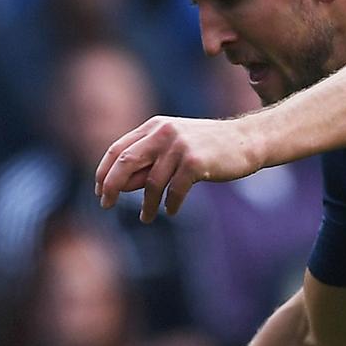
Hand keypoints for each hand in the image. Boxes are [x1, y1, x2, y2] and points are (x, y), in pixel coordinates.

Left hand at [96, 115, 261, 221]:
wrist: (246, 141)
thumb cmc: (207, 148)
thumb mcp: (173, 149)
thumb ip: (148, 163)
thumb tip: (119, 186)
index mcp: (154, 127)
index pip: (118, 149)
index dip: (104, 171)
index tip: (99, 191)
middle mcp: (163, 132)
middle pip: (126, 162)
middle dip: (111, 186)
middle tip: (105, 205)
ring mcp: (180, 146)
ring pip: (152, 182)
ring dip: (147, 205)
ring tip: (146, 218)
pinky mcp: (195, 162)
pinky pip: (175, 190)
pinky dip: (170, 204)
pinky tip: (170, 211)